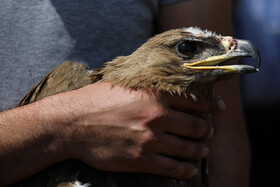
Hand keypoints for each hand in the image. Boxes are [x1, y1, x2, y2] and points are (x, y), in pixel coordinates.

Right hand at [59, 81, 222, 178]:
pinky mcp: (141, 160)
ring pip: (187, 148)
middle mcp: (158, 117)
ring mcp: (151, 140)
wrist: (73, 123)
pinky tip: (190, 170)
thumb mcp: (125, 85)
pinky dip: (185, 170)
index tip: (218, 109)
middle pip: (195, 126)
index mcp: (156, 95)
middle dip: (205, 130)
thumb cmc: (97, 101)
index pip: (195, 101)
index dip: (210, 106)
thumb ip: (148, 86)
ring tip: (203, 150)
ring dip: (199, 150)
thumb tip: (164, 86)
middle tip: (208, 132)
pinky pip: (172, 168)